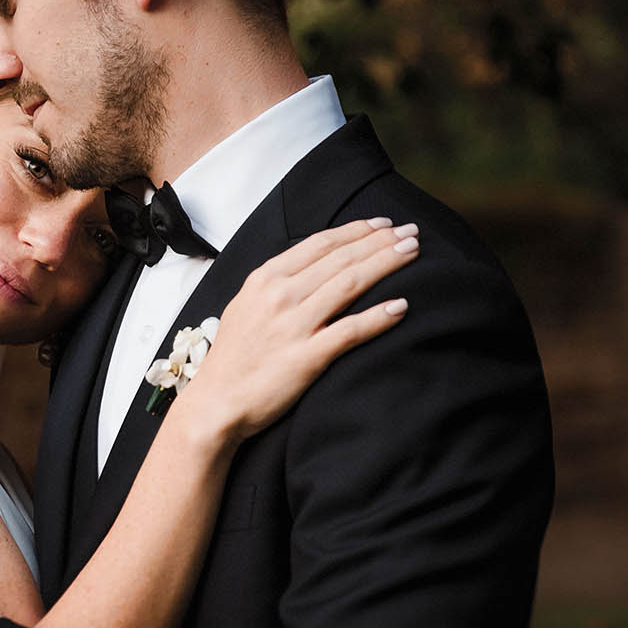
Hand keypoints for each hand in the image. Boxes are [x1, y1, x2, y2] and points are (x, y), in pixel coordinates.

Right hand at [175, 217, 416, 444]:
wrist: (215, 403)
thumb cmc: (233, 357)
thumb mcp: (245, 306)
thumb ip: (276, 285)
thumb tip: (310, 268)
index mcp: (265, 278)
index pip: (320, 244)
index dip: (356, 230)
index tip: (383, 224)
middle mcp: (280, 295)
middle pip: (341, 258)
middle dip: (380, 241)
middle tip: (410, 232)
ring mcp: (294, 325)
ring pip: (350, 284)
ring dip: (386, 264)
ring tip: (412, 253)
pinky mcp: (307, 357)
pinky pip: (351, 331)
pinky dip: (379, 316)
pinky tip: (402, 306)